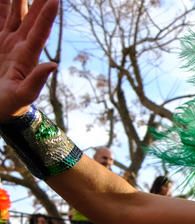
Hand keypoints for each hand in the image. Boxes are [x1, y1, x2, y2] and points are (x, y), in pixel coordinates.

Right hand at [0, 0, 59, 119]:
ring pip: (14, 14)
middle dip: (39, 1)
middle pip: (30, 17)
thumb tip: (53, 65)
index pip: (40, 31)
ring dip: (19, 0)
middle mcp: (20, 45)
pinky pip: (0, 20)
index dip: (47, 15)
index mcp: (27, 56)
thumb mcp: (23, 96)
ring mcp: (7, 42)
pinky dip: (1, 8)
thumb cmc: (10, 106)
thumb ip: (37, 81)